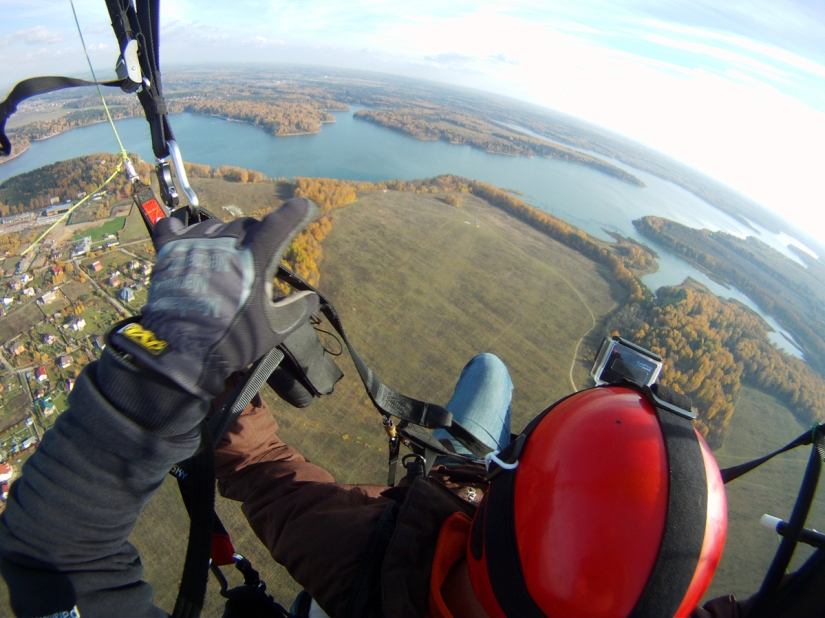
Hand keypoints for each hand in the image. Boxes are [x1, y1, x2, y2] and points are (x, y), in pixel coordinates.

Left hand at [110, 198, 318, 397]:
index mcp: (254, 259)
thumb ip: (297, 309)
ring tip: (223, 260)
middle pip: (247, 225)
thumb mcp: (274, 329)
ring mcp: (195, 244)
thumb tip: (311, 297)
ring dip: (225, 237)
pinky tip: (189, 241)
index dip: (296, 212)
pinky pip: (174, 227)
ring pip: (215, 225)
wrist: (184, 353)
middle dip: (256, 237)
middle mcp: (225, 243)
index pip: (279, 224)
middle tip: (254, 261)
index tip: (306, 207)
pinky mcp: (168, 252)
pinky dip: (184, 232)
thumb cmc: (234, 339)